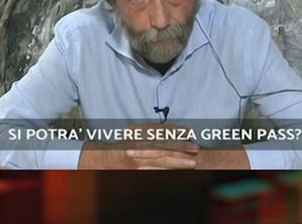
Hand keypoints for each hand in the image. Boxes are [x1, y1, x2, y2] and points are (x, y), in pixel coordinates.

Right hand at [77, 123, 199, 168]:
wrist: (105, 157)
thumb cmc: (125, 142)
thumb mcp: (139, 131)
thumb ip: (156, 131)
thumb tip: (177, 132)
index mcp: (139, 131)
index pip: (161, 130)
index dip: (177, 132)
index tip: (189, 133)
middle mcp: (138, 143)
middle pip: (164, 144)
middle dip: (181, 147)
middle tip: (195, 148)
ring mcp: (138, 157)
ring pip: (162, 158)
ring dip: (178, 161)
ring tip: (192, 162)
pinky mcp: (138, 168)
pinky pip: (156, 169)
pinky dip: (168, 170)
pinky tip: (178, 172)